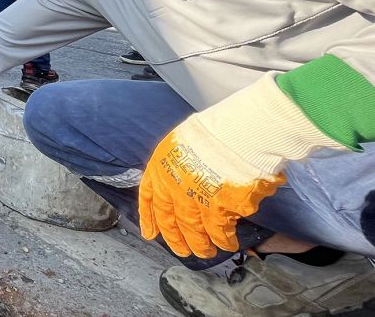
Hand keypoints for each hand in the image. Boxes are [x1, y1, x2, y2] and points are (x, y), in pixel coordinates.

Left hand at [138, 119, 284, 257]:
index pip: (149, 199)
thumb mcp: (182, 142)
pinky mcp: (218, 211)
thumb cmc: (214, 132)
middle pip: (171, 220)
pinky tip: (227, 244)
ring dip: (200, 244)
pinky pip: (219, 232)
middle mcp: (173, 188)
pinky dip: (223, 240)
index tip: (149, 233)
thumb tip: (186, 177)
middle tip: (182, 250)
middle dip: (176, 238)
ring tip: (206, 252)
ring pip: (194, 231)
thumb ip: (179, 163)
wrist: (235, 135)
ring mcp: (194, 201)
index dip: (149, 218)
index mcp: (161, 169)